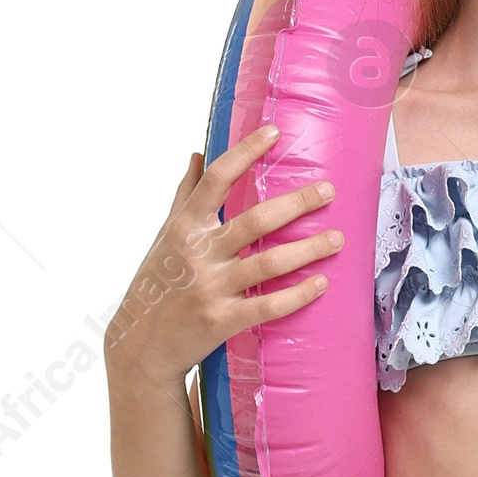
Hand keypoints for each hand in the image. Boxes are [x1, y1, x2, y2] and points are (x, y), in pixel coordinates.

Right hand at [105, 125, 343, 390]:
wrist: (140, 344)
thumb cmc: (157, 283)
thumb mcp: (164, 236)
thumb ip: (184, 196)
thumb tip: (196, 154)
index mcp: (185, 226)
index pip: (216, 179)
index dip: (245, 153)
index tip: (273, 132)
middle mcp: (198, 253)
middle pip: (255, 221)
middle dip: (296, 204)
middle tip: (328, 191)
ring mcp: (211, 287)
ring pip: (268, 263)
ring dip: (307, 250)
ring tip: (337, 239)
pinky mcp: (221, 320)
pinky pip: (267, 306)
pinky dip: (296, 296)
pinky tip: (320, 284)